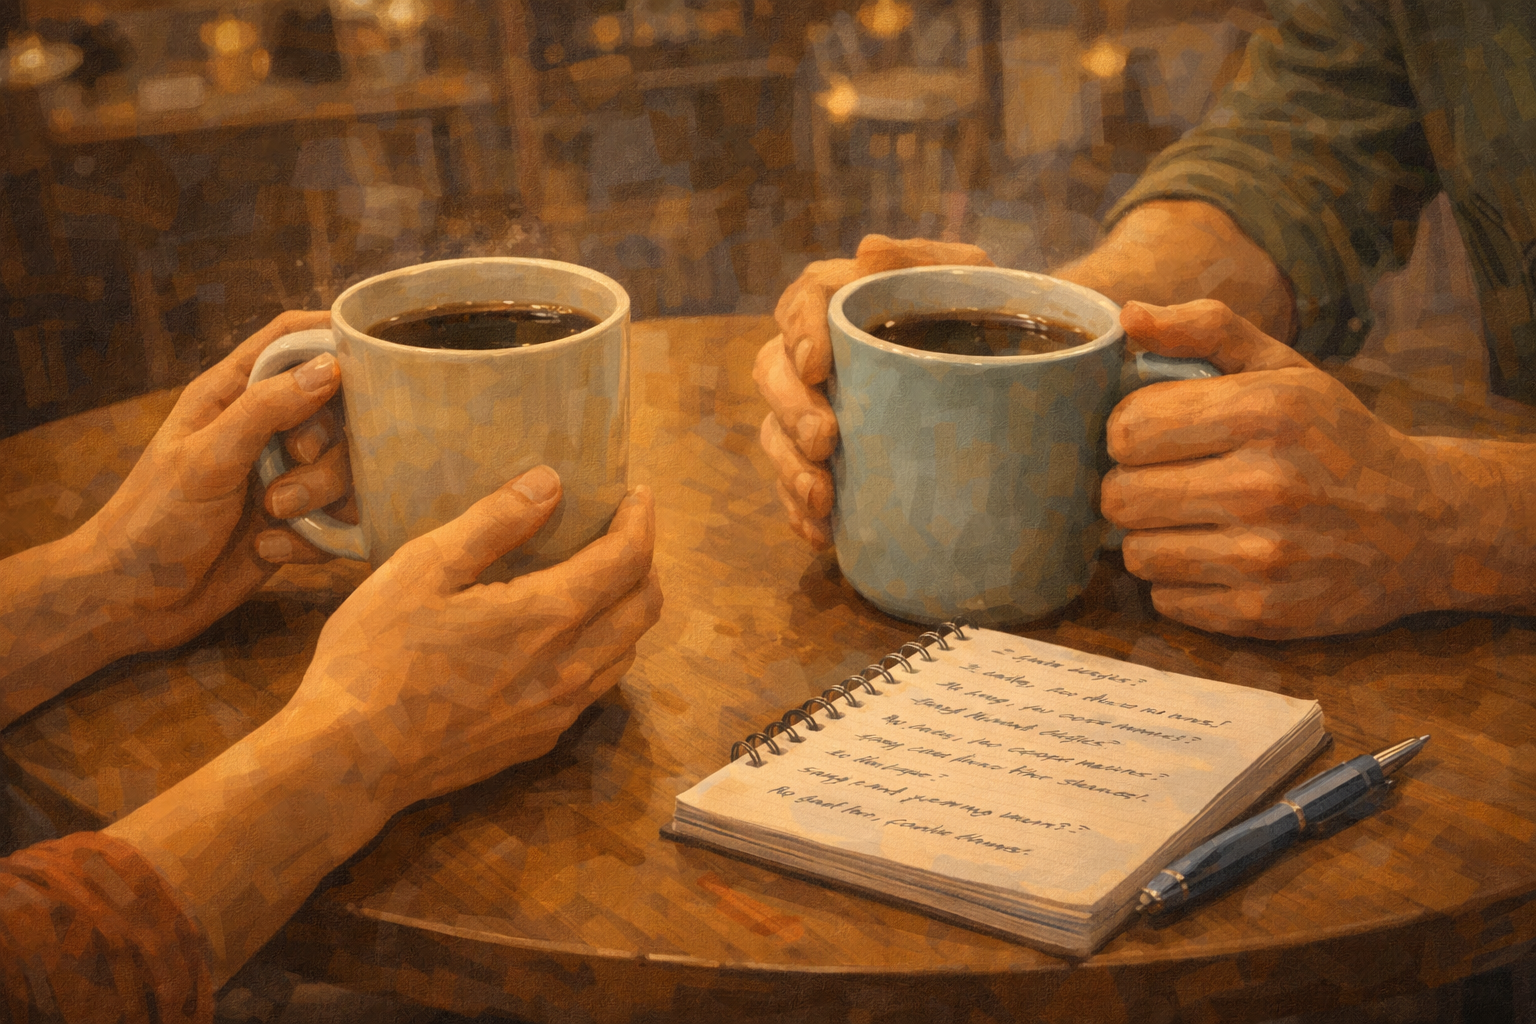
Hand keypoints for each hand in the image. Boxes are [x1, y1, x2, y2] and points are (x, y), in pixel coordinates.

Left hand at [80, 311, 343, 651]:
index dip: (331, 336)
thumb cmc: (153, 519)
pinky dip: (316, 537)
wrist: (135, 602)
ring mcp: (286, 476)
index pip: (290, 341)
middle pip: (336, 409)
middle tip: (294, 464)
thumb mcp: (207, 458)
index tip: (373, 351)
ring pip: (346, 468)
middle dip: (326, 444)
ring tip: (276, 516)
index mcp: (233, 395)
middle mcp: (266, 430)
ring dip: (321, 494)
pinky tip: (272, 548)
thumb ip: (267, 409)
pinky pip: (340, 520)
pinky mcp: (300, 523)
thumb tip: (331, 367)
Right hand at [284, 468, 661, 811]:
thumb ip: (494, 522)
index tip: (636, 496)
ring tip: (599, 580)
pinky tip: (564, 638)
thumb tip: (551, 483)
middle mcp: (570, 667)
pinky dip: (601, 649)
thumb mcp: (424, 568)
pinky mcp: (538, 740)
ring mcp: (558, 711)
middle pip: (645, 607)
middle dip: (644, 561)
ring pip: (626, 651)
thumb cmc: (376, 655)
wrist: (351, 760)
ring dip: (627, 609)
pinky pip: (595, 687)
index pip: (628, 560)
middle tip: (621, 533)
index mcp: (548, 616)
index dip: (640, 521)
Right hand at [755, 234, 992, 547]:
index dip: (800, 331)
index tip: (817, 366)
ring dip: (788, 467)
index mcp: (842, 298)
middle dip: (790, 410)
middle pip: (774, 370)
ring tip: (820, 499)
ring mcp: (812, 406)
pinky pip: (790, 481)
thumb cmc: (981, 313)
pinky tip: (820, 533)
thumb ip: (921, 260)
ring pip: (773, 430)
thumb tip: (867, 250)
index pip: (803, 301)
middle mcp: (815, 352)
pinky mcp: (822, 455)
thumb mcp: (965, 278)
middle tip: (825, 442)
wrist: (1008, 369)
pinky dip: (798, 509)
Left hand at [1101, 299, 1454, 638]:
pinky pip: (1166, 598)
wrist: (1422, 525)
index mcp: (1266, 411)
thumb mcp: (1284, 368)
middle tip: (1165, 479)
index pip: (1127, 428)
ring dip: (1150, 536)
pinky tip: (1214, 555)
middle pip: (1119, 495)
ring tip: (1190, 518)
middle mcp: (1265, 486)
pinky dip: (1177, 580)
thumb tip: (1127, 314)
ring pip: (1135, 553)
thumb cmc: (1334, 437)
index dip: (1127, 431)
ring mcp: (1264, 557)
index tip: (1152, 434)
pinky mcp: (1261, 613)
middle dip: (1130, 484)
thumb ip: (1204, 329)